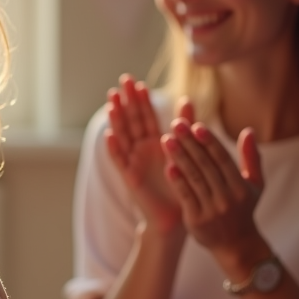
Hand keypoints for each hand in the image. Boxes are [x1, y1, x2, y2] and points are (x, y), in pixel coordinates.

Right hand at [104, 75, 193, 234]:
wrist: (177, 217)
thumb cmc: (183, 186)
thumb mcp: (187, 152)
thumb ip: (187, 127)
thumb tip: (188, 99)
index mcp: (156, 142)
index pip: (146, 116)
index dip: (140, 99)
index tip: (135, 81)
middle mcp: (142, 150)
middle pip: (132, 121)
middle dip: (127, 101)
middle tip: (123, 81)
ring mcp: (134, 162)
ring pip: (123, 136)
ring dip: (117, 119)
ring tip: (112, 101)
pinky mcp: (130, 178)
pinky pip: (120, 161)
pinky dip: (114, 149)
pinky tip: (109, 135)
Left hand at [161, 120, 265, 261]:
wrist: (236, 245)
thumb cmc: (243, 208)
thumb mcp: (255, 185)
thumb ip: (251, 158)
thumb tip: (248, 131)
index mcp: (241, 186)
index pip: (222, 159)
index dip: (209, 141)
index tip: (196, 125)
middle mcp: (228, 197)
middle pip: (206, 165)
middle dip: (190, 143)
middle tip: (176, 124)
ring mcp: (212, 209)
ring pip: (194, 178)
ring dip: (179, 157)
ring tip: (166, 140)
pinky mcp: (197, 220)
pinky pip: (185, 196)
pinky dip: (177, 181)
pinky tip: (168, 166)